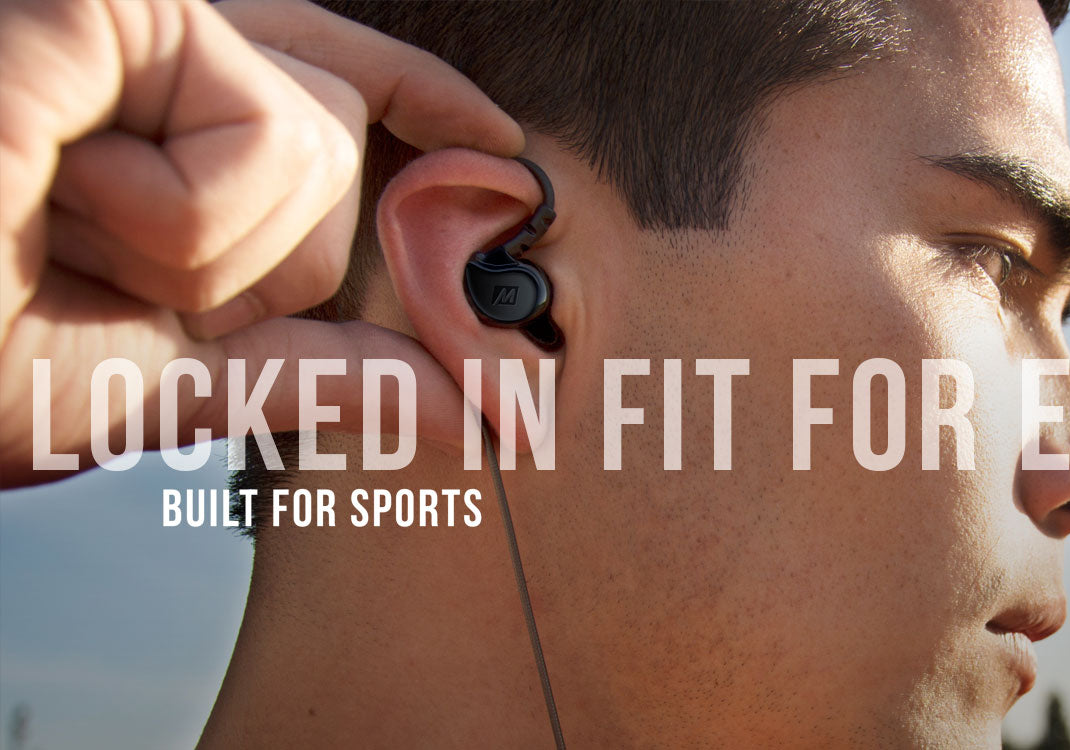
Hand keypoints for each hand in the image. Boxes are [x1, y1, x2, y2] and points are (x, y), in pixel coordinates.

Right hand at [0, 0, 519, 486]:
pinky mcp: (120, 1)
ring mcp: (140, 21)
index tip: (500, 151)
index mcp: (156, 129)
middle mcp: (153, 59)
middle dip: (255, 260)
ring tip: (58, 225)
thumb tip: (474, 408)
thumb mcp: (162, 378)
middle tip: (98, 261)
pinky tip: (63, 189)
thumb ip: (317, 374)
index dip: (421, 106)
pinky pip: (270, 138)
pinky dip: (185, 218)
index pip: (329, 93)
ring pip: (321, 149)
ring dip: (203, 250)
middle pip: (344, 154)